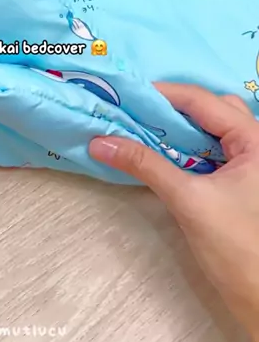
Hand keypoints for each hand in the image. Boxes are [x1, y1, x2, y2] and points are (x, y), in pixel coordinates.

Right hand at [90, 84, 258, 341]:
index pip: (202, 100)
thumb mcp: (187, 200)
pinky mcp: (241, 182)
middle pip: (208, 109)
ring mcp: (251, 164)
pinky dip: (184, 148)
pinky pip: (210, 152)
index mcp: (254, 138)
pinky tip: (159, 155)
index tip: (124, 95)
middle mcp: (256, 143)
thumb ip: (145, 165)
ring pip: (210, 130)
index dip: (162, 94)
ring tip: (140, 131)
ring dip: (176, 129)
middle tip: (131, 113)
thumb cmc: (236, 247)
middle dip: (169, 108)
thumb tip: (100, 142)